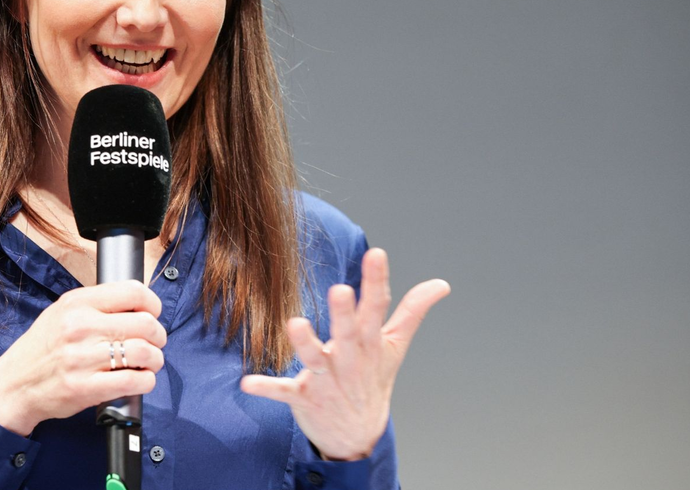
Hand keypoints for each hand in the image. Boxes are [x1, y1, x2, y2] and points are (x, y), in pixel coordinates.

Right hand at [0, 280, 166, 435]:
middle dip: (158, 335)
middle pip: (145, 323)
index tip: (153, 313)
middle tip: (155, 342)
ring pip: (144, 352)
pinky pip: (134, 382)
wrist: (13, 385)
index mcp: (77, 303)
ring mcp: (83, 358)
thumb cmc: (41, 349)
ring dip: (155, 359)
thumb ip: (95, 305)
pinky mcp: (86, 388)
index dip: (152, 303)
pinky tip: (140, 379)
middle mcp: (80, 327)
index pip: (133, 291)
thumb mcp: (61, 312)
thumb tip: (137, 304)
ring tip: (149, 362)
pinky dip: (146, 381)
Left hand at [240, 248, 449, 460]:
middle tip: (341, 290)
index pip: (377, 309)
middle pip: (348, 334)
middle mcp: (349, 360)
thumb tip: (442, 284)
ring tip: (294, 323)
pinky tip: (247, 384)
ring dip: (305, 343)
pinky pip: (282, 391)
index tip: (377, 254)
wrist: (358, 436)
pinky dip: (266, 388)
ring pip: (314, 359)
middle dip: (345, 314)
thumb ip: (412, 311)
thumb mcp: (395, 346)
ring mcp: (325, 379)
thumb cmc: (373, 380)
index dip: (376, 281)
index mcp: (370, 344)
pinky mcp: (302, 396)